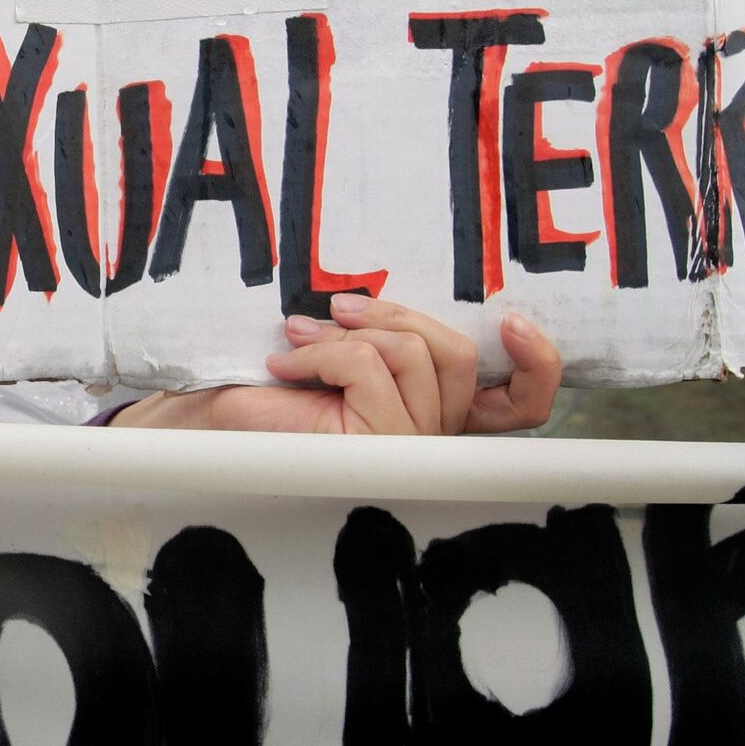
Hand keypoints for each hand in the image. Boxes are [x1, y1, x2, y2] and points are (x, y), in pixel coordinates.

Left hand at [110, 294, 561, 434]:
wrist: (207, 429)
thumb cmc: (264, 397)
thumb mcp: (332, 356)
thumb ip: (378, 338)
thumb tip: (383, 297)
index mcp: (434, 415)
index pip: (519, 403)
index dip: (537, 363)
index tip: (516, 320)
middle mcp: (431, 436)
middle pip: (455, 352)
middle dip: (398, 314)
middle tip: (338, 306)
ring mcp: (406, 445)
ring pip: (417, 354)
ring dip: (357, 332)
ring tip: (303, 334)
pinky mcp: (373, 448)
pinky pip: (371, 368)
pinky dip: (329, 350)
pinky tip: (290, 358)